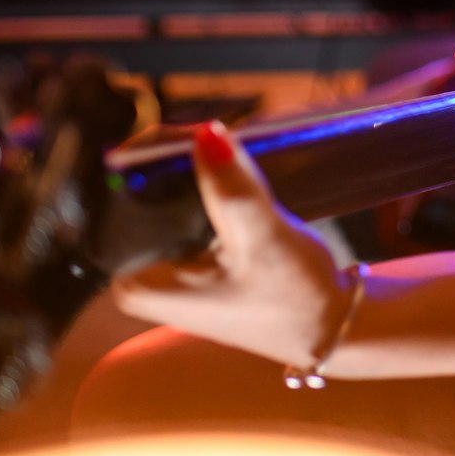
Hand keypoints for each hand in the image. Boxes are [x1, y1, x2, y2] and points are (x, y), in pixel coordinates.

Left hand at [110, 121, 350, 372]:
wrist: (328, 327)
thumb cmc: (295, 297)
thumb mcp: (265, 241)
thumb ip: (232, 190)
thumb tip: (206, 133)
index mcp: (136, 280)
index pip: (126, 193)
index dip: (160, 152)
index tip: (203, 129)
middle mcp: (137, 274)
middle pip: (143, 190)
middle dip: (180, 155)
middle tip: (223, 135)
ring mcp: (160, 266)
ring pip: (165, 193)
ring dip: (197, 166)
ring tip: (231, 147)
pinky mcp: (185, 257)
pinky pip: (182, 204)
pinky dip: (206, 182)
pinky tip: (230, 168)